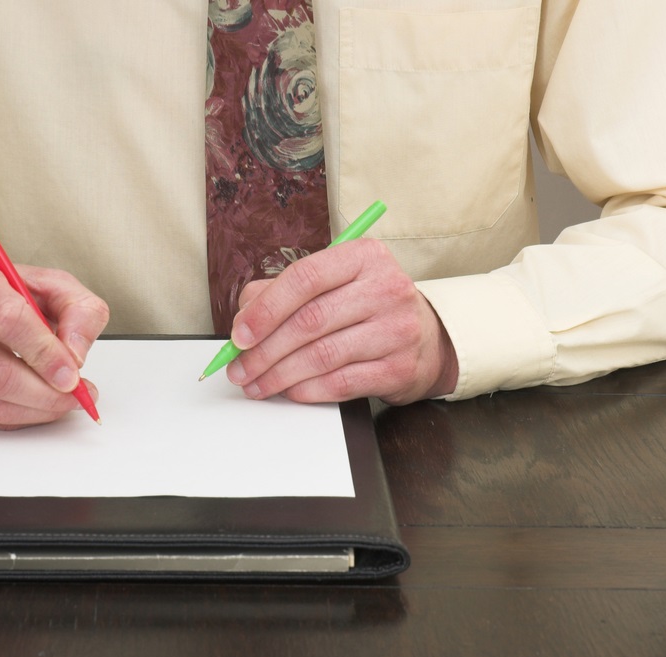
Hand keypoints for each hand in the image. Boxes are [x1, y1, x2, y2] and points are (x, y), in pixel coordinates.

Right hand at [0, 258, 109, 428]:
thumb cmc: (3, 292)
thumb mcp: (53, 285)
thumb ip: (78, 312)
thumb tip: (76, 355)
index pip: (8, 321)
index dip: (45, 355)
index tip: (72, 376)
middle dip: (46, 394)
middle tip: (75, 395)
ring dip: (36, 411)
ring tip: (61, 401)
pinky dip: (17, 418)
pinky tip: (34, 405)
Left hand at [225, 239, 458, 404]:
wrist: (426, 339)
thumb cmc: (367, 307)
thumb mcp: (332, 285)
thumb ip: (282, 292)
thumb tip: (244, 320)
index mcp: (364, 257)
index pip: (306, 277)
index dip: (266, 308)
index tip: (239, 334)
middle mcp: (386, 288)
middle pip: (310, 321)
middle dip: (264, 350)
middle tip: (239, 368)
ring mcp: (397, 329)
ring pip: (322, 356)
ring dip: (279, 375)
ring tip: (256, 384)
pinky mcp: (399, 368)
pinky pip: (341, 383)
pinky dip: (306, 390)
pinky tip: (289, 391)